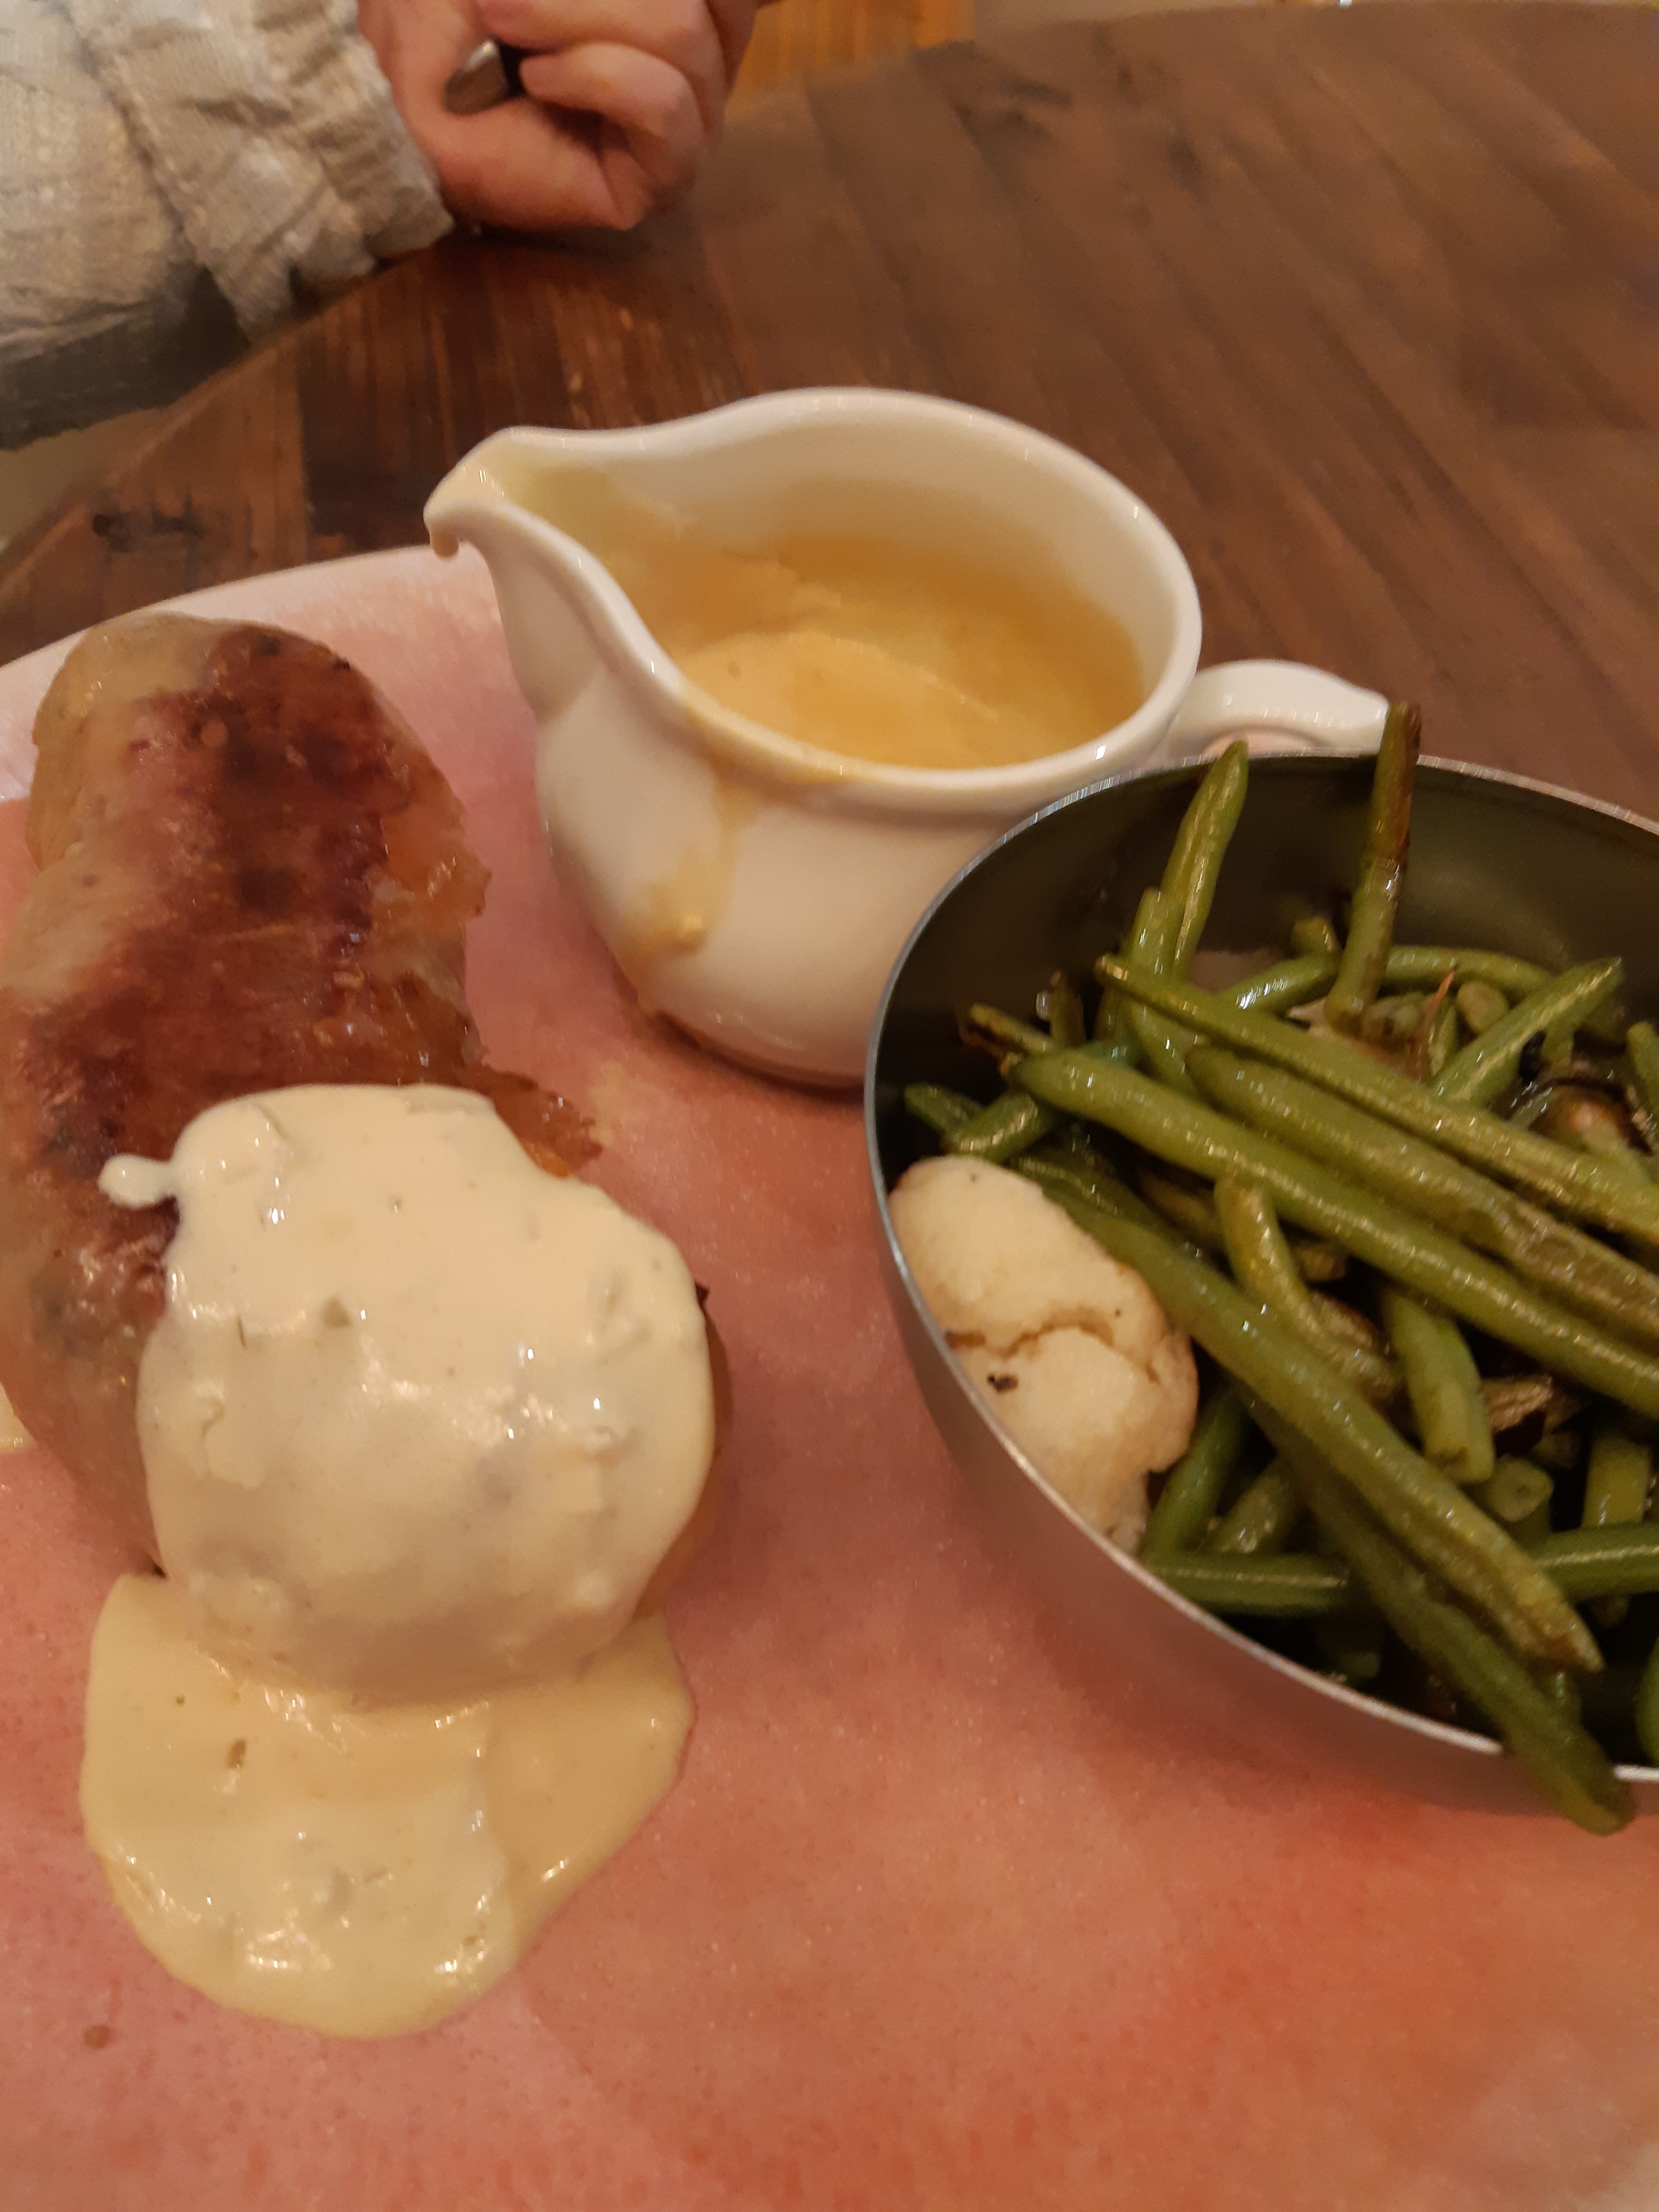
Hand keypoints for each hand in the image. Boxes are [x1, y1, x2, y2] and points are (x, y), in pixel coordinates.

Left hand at [357, 0, 761, 232]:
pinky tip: (539, 82)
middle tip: (509, 1)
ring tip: (506, 27)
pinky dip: (594, 75)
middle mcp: (698, 66)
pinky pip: (665, 104)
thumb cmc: (448, 14)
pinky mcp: (657, 182)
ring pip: (684, 37)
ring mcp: (684, 127)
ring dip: (577, 17)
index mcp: (677, 11)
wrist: (394, 95)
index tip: (545, 9)